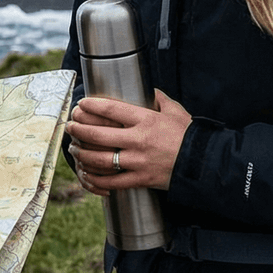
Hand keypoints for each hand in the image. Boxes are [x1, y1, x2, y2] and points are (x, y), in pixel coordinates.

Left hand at [65, 89, 192, 193]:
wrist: (202, 164)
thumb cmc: (189, 135)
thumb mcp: (175, 111)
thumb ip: (158, 99)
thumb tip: (148, 91)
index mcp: (146, 120)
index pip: (111, 109)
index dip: (91, 106)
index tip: (80, 104)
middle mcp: (139, 140)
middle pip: (98, 134)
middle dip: (79, 129)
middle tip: (70, 126)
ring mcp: (138, 162)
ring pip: (100, 159)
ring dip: (82, 153)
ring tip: (74, 149)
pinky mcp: (140, 179)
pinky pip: (111, 182)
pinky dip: (96, 179)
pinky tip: (87, 174)